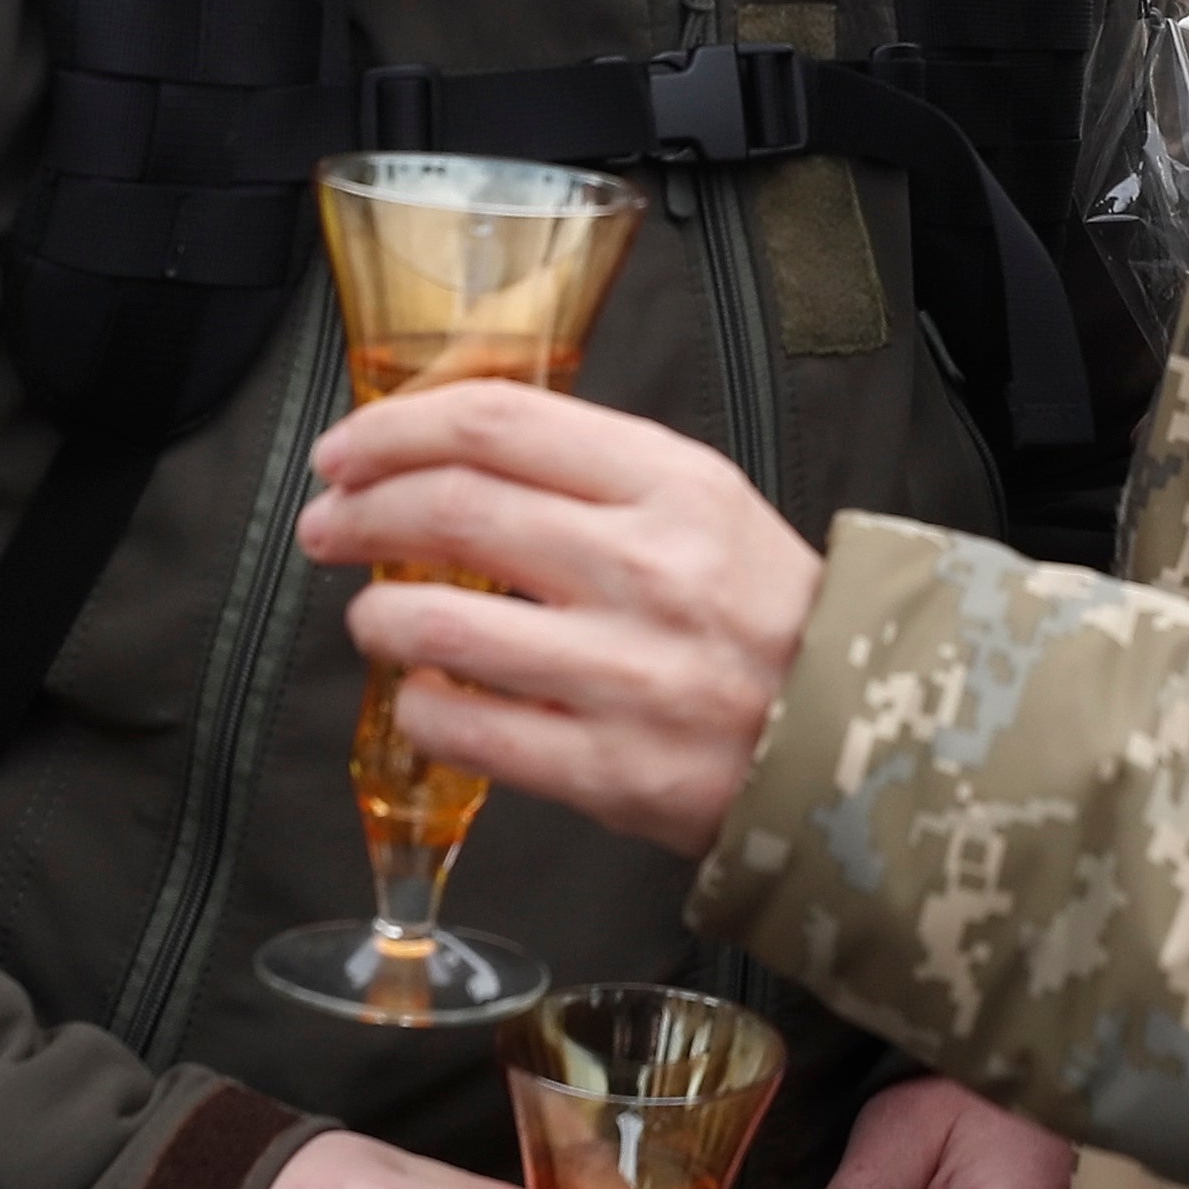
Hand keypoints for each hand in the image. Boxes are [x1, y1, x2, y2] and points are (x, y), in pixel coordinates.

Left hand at [304, 383, 819, 860]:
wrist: (858, 740)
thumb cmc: (767, 618)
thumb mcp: (705, 505)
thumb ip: (591, 473)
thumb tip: (451, 459)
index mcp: (672, 484)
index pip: (497, 421)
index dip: (394, 428)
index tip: (349, 450)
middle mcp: (646, 567)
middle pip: (451, 507)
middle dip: (359, 512)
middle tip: (329, 524)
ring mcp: (625, 670)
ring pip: (438, 621)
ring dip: (376, 614)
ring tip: (374, 617)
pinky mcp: (606, 768)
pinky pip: (463, 728)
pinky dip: (420, 706)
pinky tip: (428, 694)